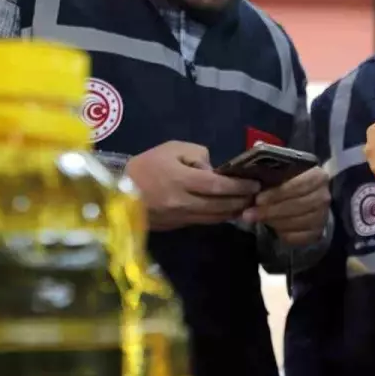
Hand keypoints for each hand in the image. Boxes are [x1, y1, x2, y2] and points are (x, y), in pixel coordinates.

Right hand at [124, 141, 259, 230]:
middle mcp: (183, 202)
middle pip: (220, 205)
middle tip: (256, 196)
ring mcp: (180, 217)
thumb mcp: (171, 149)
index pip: (218, 185)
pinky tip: (227, 211)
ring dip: (233, 212)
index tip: (255, 184)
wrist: (117, 192)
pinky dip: (218, 217)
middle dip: (241, 201)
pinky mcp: (176, 226)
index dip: (239, 186)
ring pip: (214, 218)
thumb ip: (197, 155)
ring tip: (247, 205)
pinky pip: (203, 222)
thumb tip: (214, 170)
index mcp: (181, 180)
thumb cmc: (146, 165)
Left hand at [243, 166, 330, 246]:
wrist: (308, 199)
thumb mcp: (285, 172)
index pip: (299, 185)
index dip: (277, 193)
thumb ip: (274, 172)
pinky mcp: (316, 233)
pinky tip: (272, 227)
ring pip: (295, 222)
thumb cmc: (291, 183)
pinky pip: (296, 236)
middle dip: (270, 210)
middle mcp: (324, 197)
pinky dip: (281, 233)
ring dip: (273, 222)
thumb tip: (254, 174)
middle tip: (249, 214)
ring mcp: (322, 217)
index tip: (258, 199)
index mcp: (318, 176)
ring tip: (258, 219)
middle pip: (297, 205)